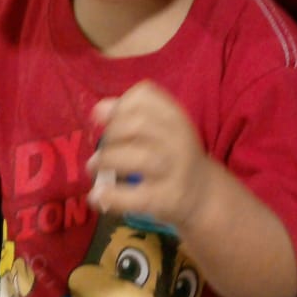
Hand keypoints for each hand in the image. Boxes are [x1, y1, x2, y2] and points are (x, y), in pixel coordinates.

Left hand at [88, 81, 209, 232]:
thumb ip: (131, 114)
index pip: (145, 96)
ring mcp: (175, 171)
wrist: (203, 193)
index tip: (107, 120)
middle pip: (138, 125)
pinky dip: (111, 195)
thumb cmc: (172, 154)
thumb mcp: (161, 128)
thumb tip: (98, 109)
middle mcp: (179, 140)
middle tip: (102, 148)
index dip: (119, 105)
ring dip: (106, 161)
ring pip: (138, 159)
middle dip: (110, 135)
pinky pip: (136, 197)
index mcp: (175, 117)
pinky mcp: (167, 199)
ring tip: (93, 168)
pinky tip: (97, 195)